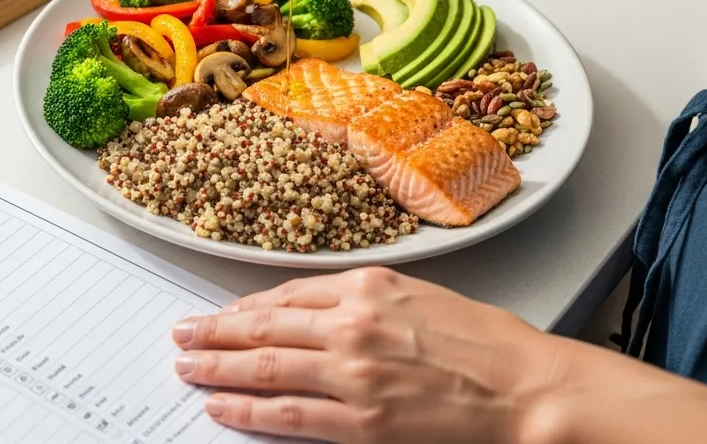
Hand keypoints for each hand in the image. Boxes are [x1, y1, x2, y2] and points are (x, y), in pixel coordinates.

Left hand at [171, 267, 577, 443]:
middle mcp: (354, 324)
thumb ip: (362, 300)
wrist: (526, 389)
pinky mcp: (362, 421)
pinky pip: (288, 415)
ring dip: (218, 367)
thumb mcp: (419, 297)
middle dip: (214, 333)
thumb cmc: (485, 344)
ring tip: (187, 366)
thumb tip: (310, 313)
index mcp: (368, 287)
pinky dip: (247, 410)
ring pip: (265, 368)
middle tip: (180, 334)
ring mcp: (354, 373)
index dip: (243, 307)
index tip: (218, 313)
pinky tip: (221, 405)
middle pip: (263, 327)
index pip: (285, 296)